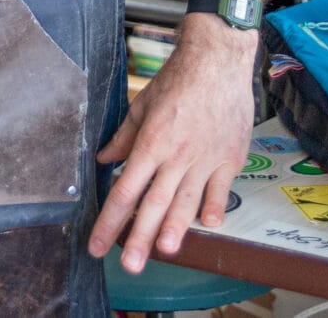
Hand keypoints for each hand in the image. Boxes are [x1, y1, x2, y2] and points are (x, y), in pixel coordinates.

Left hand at [88, 18, 258, 273]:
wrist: (218, 60)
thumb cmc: (177, 80)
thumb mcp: (142, 105)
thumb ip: (123, 137)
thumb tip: (102, 158)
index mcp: (151, 143)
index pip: (124, 191)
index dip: (109, 221)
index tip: (97, 243)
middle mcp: (177, 156)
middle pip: (154, 204)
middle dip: (140, 238)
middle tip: (131, 267)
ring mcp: (206, 159)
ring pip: (187, 202)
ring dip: (175, 229)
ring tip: (165, 251)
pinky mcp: (230, 158)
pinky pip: (220, 190)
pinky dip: (214, 208)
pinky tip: (207, 225)